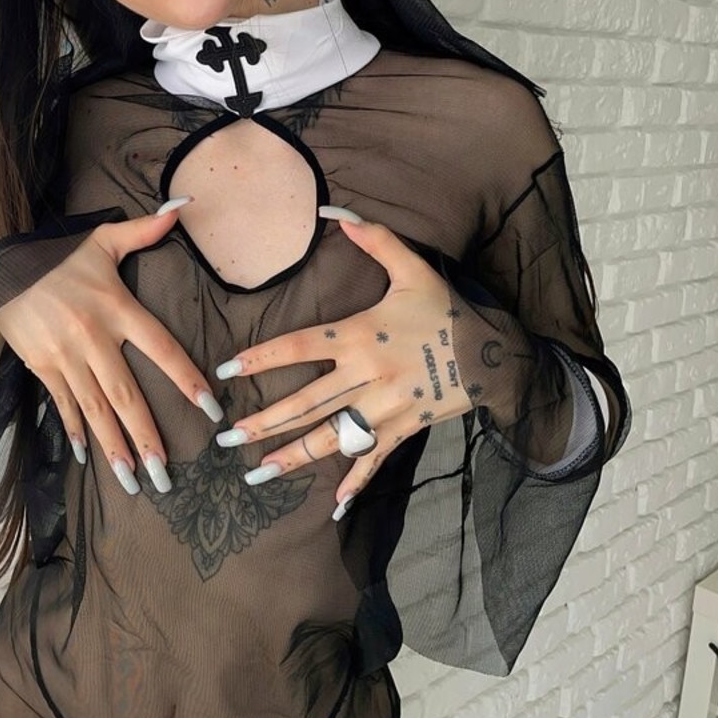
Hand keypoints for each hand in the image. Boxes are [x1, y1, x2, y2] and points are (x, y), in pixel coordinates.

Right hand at [0, 201, 224, 497]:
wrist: (1, 269)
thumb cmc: (59, 258)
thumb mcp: (102, 240)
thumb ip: (145, 229)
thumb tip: (184, 205)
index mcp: (116, 307)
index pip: (161, 347)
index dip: (186, 378)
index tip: (211, 408)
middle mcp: (93, 337)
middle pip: (126, 394)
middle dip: (146, 437)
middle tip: (166, 475)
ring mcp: (66, 356)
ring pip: (95, 409)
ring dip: (114, 447)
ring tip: (134, 481)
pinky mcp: (42, 366)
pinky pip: (65, 404)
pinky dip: (77, 431)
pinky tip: (90, 457)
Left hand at [211, 210, 476, 519]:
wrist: (492, 355)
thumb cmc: (444, 311)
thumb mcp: (412, 268)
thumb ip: (374, 238)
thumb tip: (334, 211)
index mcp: (361, 336)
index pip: (300, 347)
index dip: (263, 358)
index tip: (227, 371)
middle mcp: (367, 376)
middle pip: (306, 402)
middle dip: (264, 422)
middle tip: (225, 438)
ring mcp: (385, 408)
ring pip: (331, 436)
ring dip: (292, 456)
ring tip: (256, 473)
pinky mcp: (403, 429)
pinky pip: (374, 458)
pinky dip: (355, 481)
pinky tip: (332, 505)